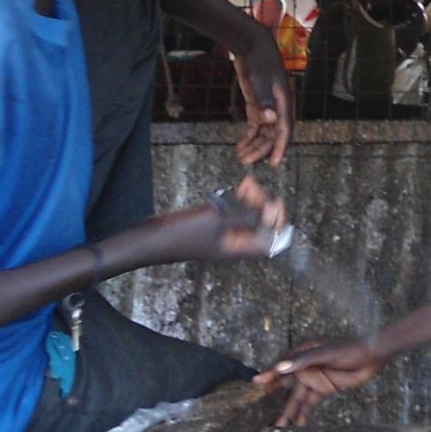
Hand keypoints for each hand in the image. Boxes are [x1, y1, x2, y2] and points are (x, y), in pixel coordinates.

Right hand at [117, 174, 288, 267]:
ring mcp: (225, 234)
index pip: (272, 238)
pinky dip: (239, 200)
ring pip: (249, 216)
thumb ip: (247, 216)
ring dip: (252, 199)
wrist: (152, 238)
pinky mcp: (214, 226)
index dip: (278, 220)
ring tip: (248, 182)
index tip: (274, 201)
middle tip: (255, 187)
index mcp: (240, 248)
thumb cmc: (182, 233)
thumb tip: (272, 211)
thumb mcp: (219, 221)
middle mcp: (236, 243)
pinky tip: (242, 186)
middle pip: (262, 225)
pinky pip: (235, 213)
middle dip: (263, 204)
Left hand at [230, 31, 293, 165]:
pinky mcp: (258, 105)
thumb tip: (271, 120)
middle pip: (272, 135)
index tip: (274, 163)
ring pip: (264, 133)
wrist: (252, 46)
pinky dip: (249, 137)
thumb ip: (264, 101)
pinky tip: (241, 146)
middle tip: (246, 162)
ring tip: (241, 157)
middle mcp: (278, 108)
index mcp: (283, 104)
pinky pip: (256, 126)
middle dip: (261, 150)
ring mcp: (268, 108)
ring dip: (254, 146)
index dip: (280, 148)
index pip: (285, 131)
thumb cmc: (260, 62)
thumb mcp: (260, 81)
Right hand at [256, 337, 386, 427]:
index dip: (270, 374)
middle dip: (276, 400)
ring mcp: (314, 378)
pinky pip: (310, 403)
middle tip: (265, 415)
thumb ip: (303, 361)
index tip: (256, 383)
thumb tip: (280, 368)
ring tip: (280, 428)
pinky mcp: (323, 388)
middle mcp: (305, 366)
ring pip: (297, 397)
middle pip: (287, 385)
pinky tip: (297, 426)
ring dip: (289, 411)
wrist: (373, 357)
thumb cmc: (349, 349)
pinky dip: (303, 413)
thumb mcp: (326, 353)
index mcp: (302, 353)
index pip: (282, 365)